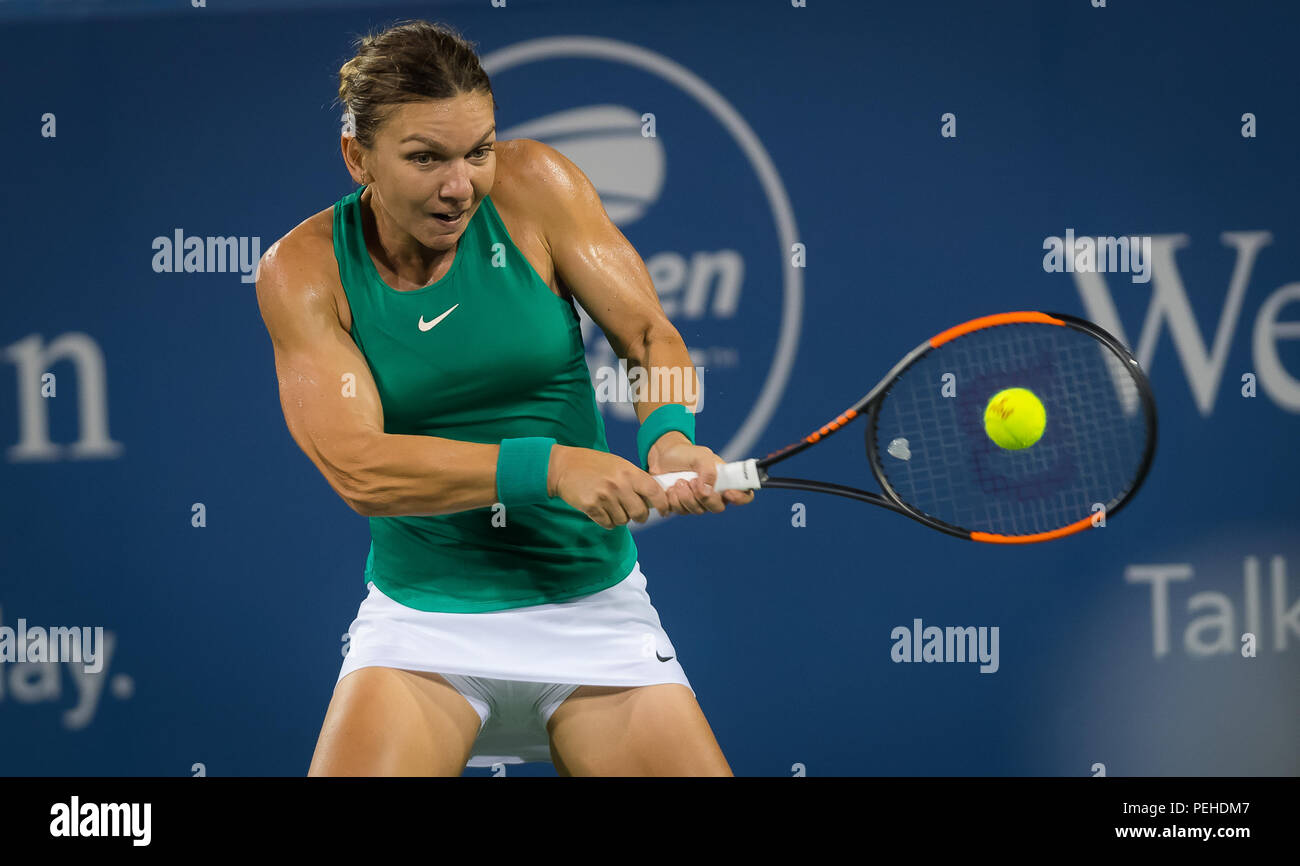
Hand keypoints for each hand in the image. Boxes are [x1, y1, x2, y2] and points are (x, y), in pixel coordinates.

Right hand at [546, 444, 670, 529]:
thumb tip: (653, 498)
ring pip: (623, 520)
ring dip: (620, 517)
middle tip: (634, 514)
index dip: (662, 504)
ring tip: (611, 506)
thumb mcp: (618, 465)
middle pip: (640, 512)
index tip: (665, 511)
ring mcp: (605, 497)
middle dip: (639, 516)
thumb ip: (635, 479)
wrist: (564, 467)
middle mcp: (619, 485)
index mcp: (629, 472)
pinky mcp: (592, 507)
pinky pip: (608, 523)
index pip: (654, 492)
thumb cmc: (594, 465)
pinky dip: (607, 521)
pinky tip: (601, 510)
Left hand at [647, 433, 755, 514]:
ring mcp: (699, 502)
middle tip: (692, 481)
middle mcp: (715, 494)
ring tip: (679, 481)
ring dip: (686, 496)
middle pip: (718, 508)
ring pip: (698, 511)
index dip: (741, 498)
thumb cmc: (686, 454)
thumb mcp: (700, 455)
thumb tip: (707, 491)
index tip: (728, 493)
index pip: (744, 495)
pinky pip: (682, 511)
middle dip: (704, 497)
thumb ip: (708, 470)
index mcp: (726, 481)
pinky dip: (674, 500)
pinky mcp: (683, 506)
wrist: (663, 456)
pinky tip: (671, 488)